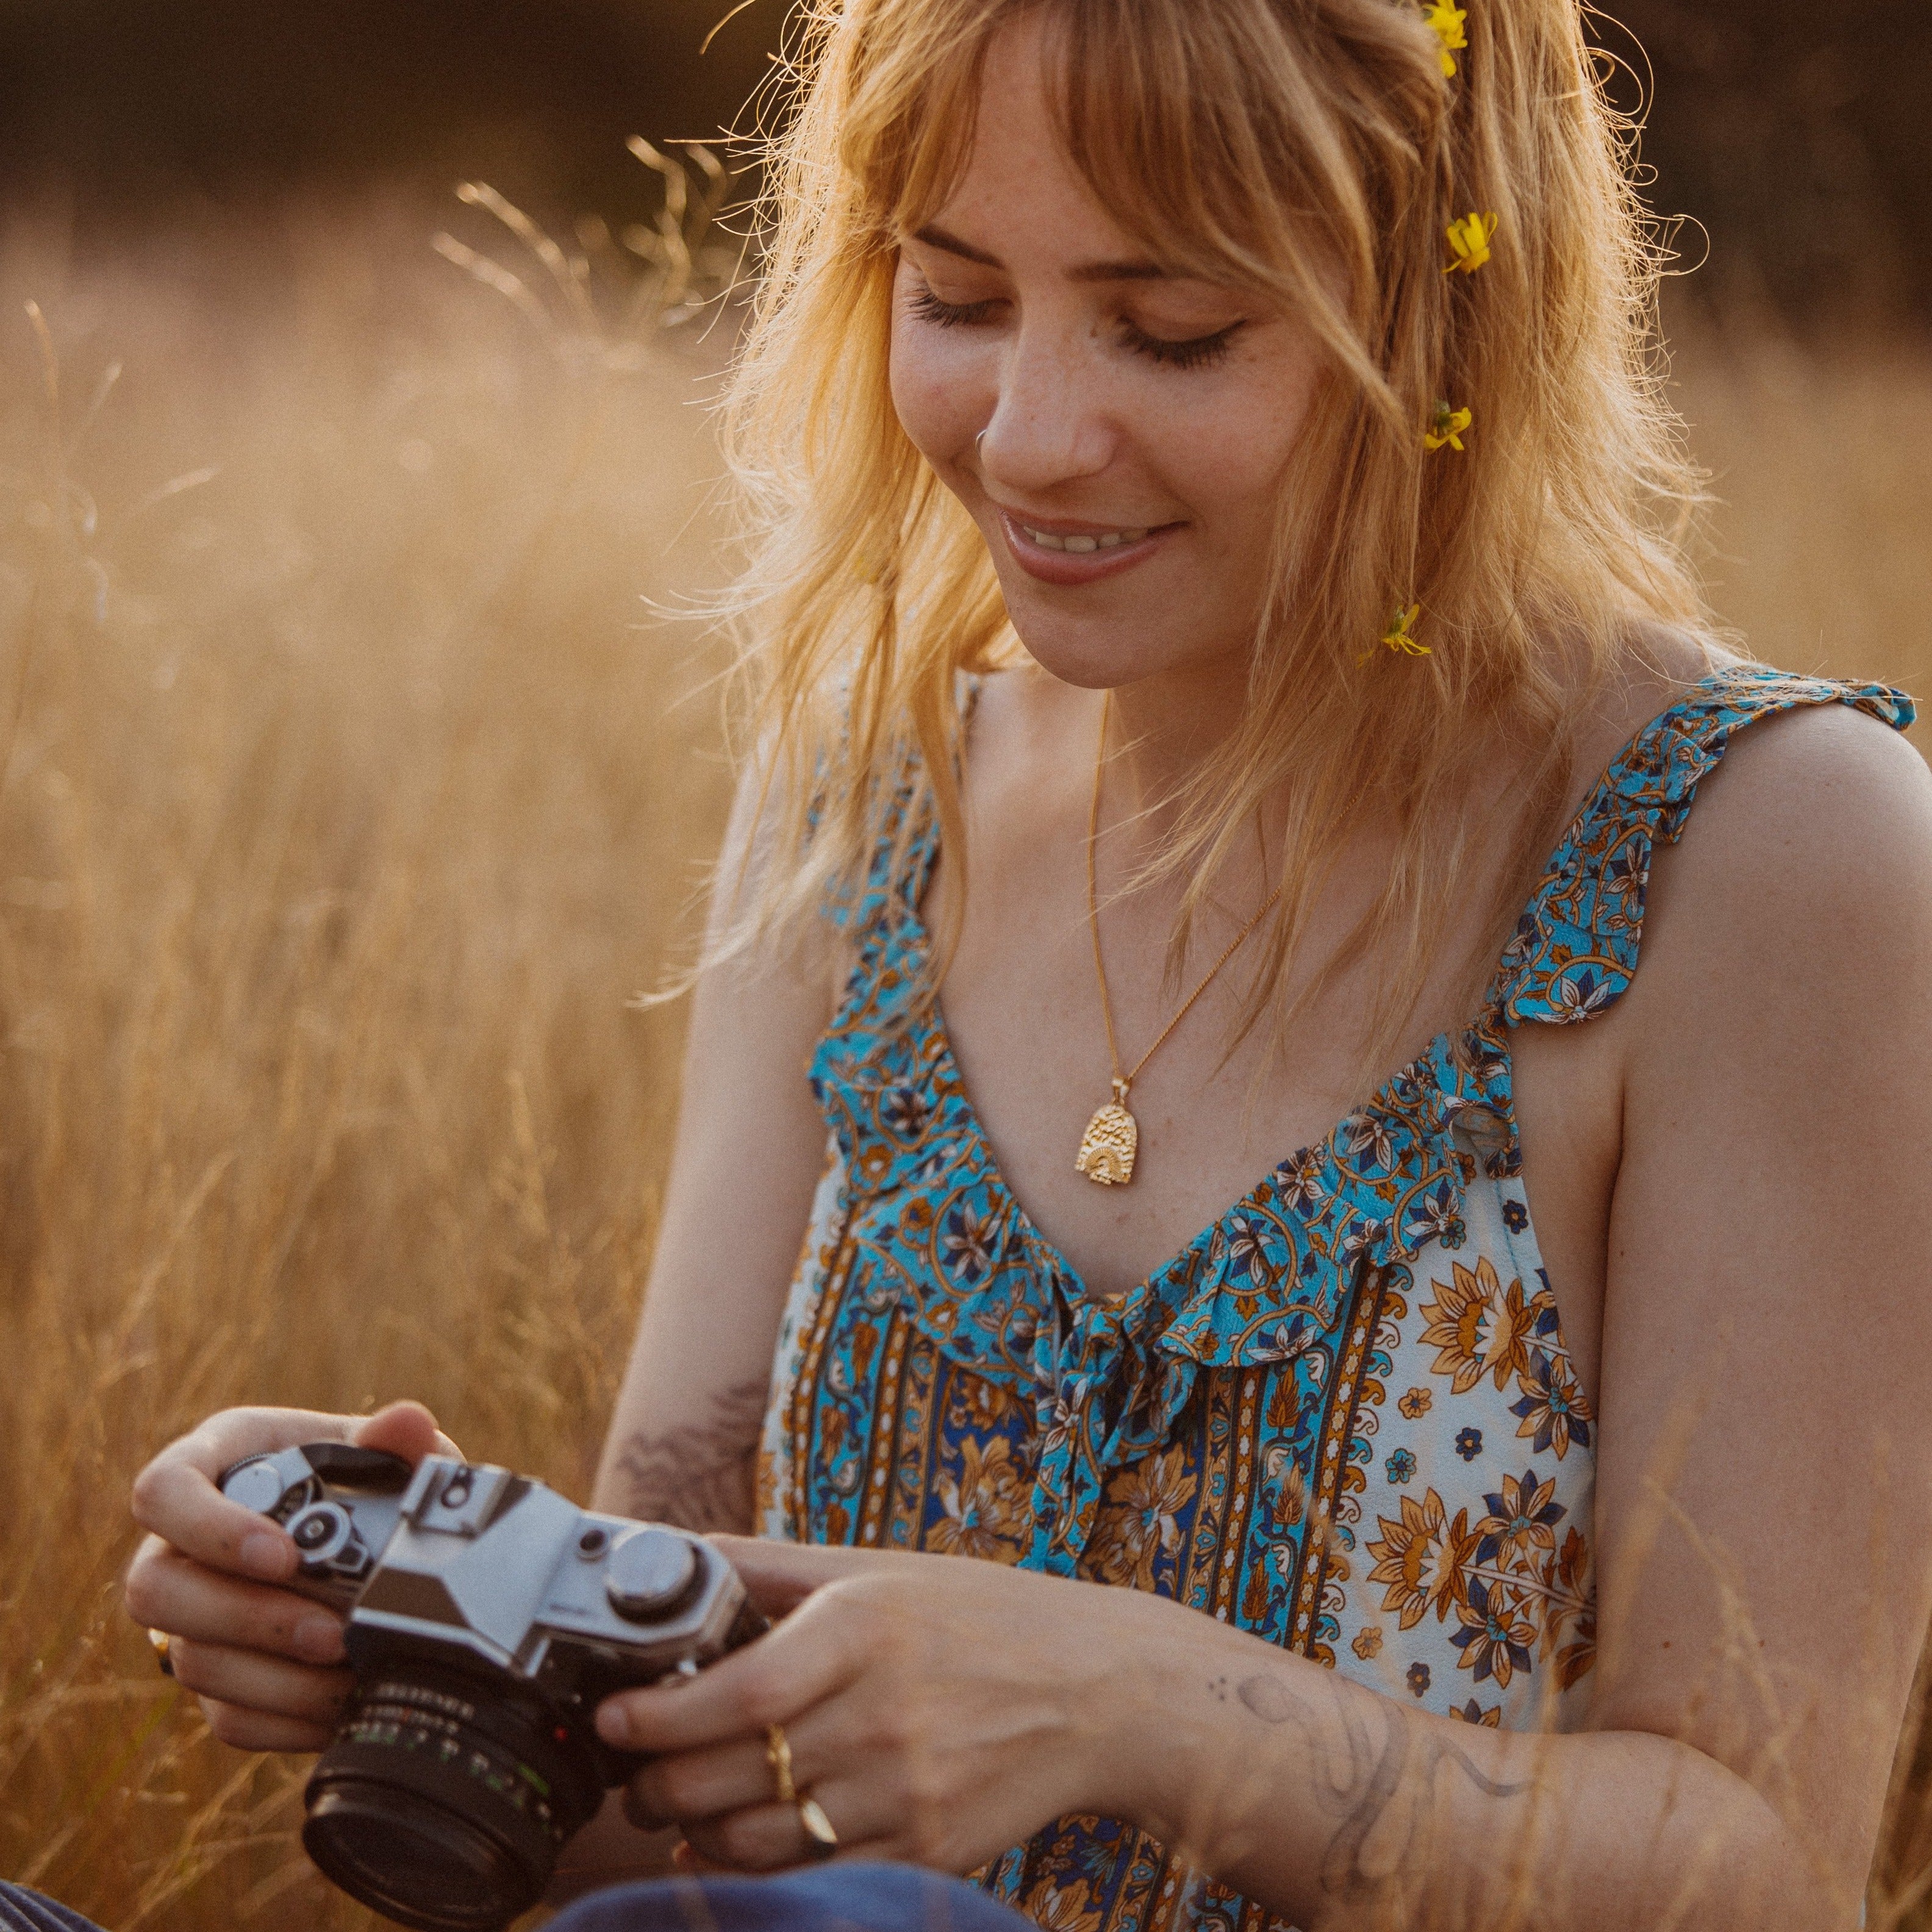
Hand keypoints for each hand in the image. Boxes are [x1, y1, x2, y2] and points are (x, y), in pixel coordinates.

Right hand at [124, 1400, 458, 1750]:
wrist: (392, 1550)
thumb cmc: (375, 1481)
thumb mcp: (391, 1455)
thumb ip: (396, 1440)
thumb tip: (408, 1422)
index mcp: (217, 1465)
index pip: (162, 1491)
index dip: (209, 1529)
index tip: (283, 1557)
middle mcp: (182, 1544)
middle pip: (154, 1590)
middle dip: (243, 1617)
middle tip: (328, 1632)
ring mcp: (193, 1618)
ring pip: (191, 1661)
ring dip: (273, 1677)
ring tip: (348, 1669)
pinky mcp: (221, 1676)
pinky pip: (227, 1715)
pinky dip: (287, 1718)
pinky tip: (340, 1707)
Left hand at [597, 1538, 1167, 1875]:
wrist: (1101, 1693)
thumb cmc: (986, 1619)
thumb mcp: (880, 1570)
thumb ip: (774, 1568)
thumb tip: (679, 1551)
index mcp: (864, 1630)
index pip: (736, 1692)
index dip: (658, 1717)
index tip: (614, 1719)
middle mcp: (880, 1715)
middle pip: (729, 1776)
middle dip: (656, 1783)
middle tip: (633, 1772)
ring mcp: (904, 1792)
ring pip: (756, 1839)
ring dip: (696, 1830)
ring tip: (677, 1807)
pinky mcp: (923, 1851)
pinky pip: (811, 1873)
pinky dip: (758, 1865)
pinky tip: (738, 1840)